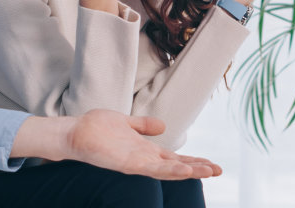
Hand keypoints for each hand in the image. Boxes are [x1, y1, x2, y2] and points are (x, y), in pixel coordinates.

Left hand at [11, 110, 223, 179]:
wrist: (74, 132)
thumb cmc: (96, 128)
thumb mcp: (126, 123)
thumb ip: (144, 125)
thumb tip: (162, 125)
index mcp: (145, 150)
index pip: (175, 157)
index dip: (194, 161)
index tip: (213, 163)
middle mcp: (143, 159)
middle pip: (177, 166)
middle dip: (198, 169)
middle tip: (219, 170)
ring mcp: (136, 163)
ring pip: (169, 170)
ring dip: (189, 171)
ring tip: (209, 171)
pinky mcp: (127, 163)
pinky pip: (152, 168)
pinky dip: (169, 170)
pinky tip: (184, 169)